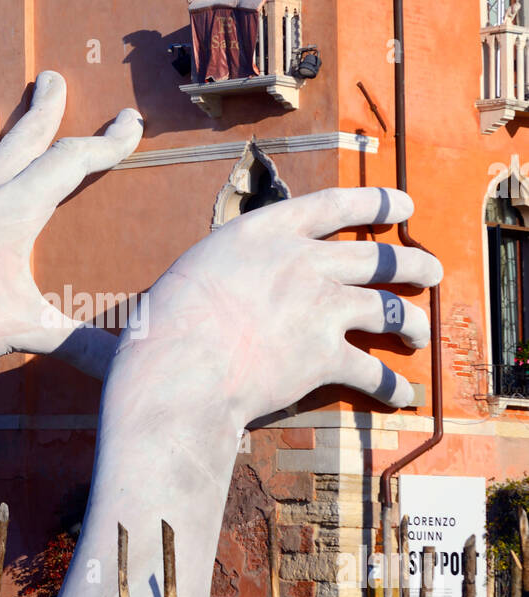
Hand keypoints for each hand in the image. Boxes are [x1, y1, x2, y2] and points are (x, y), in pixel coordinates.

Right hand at [110, 185, 440, 435]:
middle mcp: (303, 262)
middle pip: (376, 256)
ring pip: (386, 308)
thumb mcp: (196, 268)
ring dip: (411, 322)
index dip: (376, 202)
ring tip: (419, 332)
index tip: (402, 204)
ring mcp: (320, 308)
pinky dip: (392, 386)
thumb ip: (228, 266)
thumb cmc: (166, 323)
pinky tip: (403, 394)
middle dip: (412, 263)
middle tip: (431, 270)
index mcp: (266, 232)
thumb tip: (225, 282)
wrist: (178, 368)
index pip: (334, 205)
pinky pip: (372, 372)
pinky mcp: (325, 357)